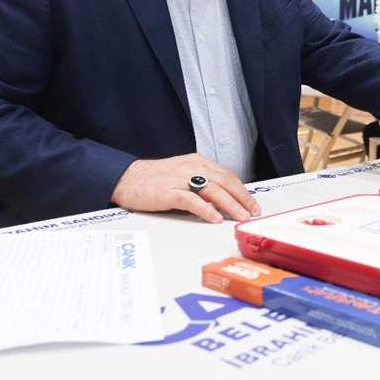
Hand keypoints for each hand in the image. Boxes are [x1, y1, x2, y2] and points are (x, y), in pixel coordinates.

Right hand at [111, 154, 260, 223]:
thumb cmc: (154, 178)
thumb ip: (201, 182)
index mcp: (197, 162)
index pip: (227, 175)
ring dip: (230, 205)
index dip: (242, 190)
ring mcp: (180, 179)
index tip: (252, 203)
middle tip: (253, 212)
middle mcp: (192, 167)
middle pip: (225, 182)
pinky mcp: (169, 192)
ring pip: (213, 191)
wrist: (127, 178)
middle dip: (242, 198)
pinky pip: (192, 201)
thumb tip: (222, 199)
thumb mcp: (182, 173)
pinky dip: (206, 210)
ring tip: (241, 217)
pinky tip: (215, 218)